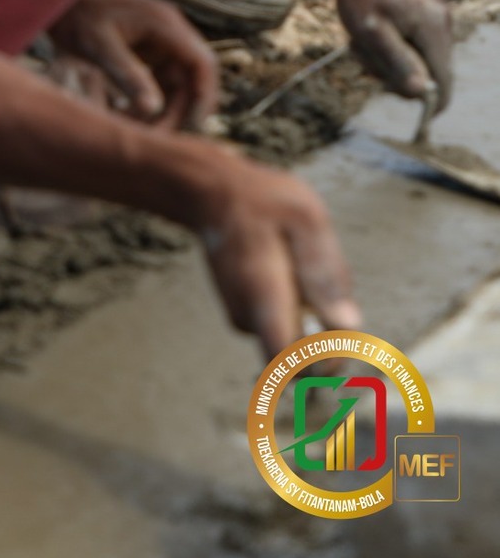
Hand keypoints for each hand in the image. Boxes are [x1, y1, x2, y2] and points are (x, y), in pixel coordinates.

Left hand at [49, 0, 219, 129]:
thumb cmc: (77, 14)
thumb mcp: (99, 45)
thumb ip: (127, 74)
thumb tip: (153, 109)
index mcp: (164, 24)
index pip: (203, 63)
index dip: (204, 96)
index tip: (192, 126)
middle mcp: (170, 31)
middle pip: (193, 78)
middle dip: (180, 110)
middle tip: (157, 138)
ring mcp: (160, 41)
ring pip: (178, 84)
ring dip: (166, 109)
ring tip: (142, 133)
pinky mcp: (148, 50)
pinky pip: (161, 81)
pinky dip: (152, 100)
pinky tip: (130, 118)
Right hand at [193, 149, 359, 358]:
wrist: (211, 194)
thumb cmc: (262, 200)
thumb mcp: (305, 218)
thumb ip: (324, 270)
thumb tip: (347, 325)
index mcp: (262, 292)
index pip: (287, 361)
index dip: (321, 364)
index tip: (340, 336)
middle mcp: (248, 316)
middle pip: (301, 360)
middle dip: (329, 338)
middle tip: (331, 291)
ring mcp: (246, 319)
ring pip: (298, 341)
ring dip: (316, 318)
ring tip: (306, 267)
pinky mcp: (249, 316)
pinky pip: (288, 326)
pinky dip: (302, 307)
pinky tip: (293, 269)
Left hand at [335, 0, 452, 110]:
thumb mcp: (371, 32)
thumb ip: (398, 62)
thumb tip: (420, 93)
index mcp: (434, 28)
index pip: (444, 81)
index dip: (428, 102)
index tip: (399, 102)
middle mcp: (443, 25)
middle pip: (430, 74)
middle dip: (396, 73)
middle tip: (364, 57)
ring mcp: (438, 22)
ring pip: (420, 62)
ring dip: (389, 61)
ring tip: (362, 42)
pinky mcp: (429, 21)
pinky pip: (416, 49)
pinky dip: (393, 50)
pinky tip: (372, 36)